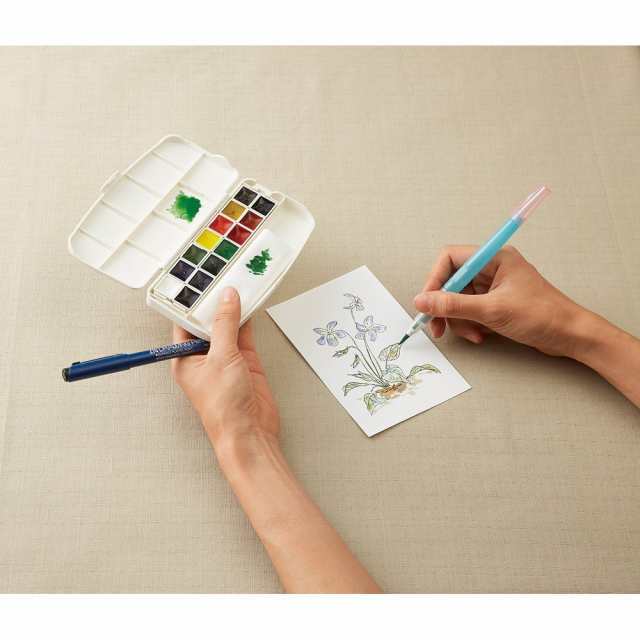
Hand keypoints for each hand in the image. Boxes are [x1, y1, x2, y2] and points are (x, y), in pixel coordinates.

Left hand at [171, 286, 279, 451]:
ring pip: (228, 326)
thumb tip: (227, 299)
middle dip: (214, 302)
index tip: (197, 282)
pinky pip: (245, 335)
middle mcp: (203, 356)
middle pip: (207, 322)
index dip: (189, 303)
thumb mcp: (221, 358)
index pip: (183, 323)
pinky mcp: (245, 362)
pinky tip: (250, 304)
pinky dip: (248, 320)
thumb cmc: (223, 407)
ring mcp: (225, 359)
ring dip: (233, 309)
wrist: (249, 432)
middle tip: (220, 277)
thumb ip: (226, 325)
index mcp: (185, 357)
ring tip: (237, 284)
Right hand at [415, 245, 590, 357]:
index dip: (434, 279)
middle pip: (451, 282)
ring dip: (459, 320)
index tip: (427, 302)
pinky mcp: (495, 303)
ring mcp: (493, 287)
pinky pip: (470, 311)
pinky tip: (481, 335)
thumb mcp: (492, 311)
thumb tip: (422, 301)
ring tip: (472, 334)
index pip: (450, 259)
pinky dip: (470, 325)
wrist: (570, 336)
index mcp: (493, 258)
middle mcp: (491, 269)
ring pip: (458, 300)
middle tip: (438, 327)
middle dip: (445, 306)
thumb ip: (453, 305)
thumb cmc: (542, 315)